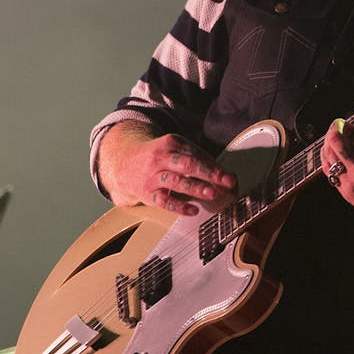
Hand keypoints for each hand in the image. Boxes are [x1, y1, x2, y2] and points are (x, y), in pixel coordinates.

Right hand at [102, 126, 236, 215]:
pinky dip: (179, 207)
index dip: (213, 165)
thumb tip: (225, 174)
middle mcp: (161, 158)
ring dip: (195, 188)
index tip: (228, 176)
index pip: (195, 153)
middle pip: (186, 164)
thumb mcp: (174, 150)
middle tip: (225, 181)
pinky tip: (193, 210)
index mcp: (171, 143)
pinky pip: (164, 201)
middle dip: (207, 173)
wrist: (125, 164)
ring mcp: (153, 176)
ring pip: (175, 181)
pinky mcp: (148, 193)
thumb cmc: (158, 158)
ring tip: (211, 194)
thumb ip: (198, 158)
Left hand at [320, 99, 353, 239]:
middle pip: (337, 139)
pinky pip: (328, 170)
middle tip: (345, 121)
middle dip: (338, 125)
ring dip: (331, 140)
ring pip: (328, 154)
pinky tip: (336, 151)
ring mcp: (350, 182)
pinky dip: (329, 157)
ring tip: (340, 135)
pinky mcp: (344, 192)